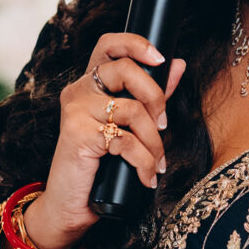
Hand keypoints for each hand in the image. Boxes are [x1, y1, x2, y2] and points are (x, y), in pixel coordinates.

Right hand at [21, 34, 187, 248]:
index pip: (109, 45)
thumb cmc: (98, 166)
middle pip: (125, 70)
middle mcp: (78, 91)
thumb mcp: (128, 127)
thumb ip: (150, 95)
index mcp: (90, 84)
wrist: (70, 205)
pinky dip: (144, 162)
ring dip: (153, 141)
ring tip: (156, 163)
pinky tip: (147, 177)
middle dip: (155, 97)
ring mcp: (76, 111)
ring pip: (131, 109)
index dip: (136, 43)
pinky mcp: (78, 134)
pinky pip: (126, 140)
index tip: (160, 59)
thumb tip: (179, 65)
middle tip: (164, 124)